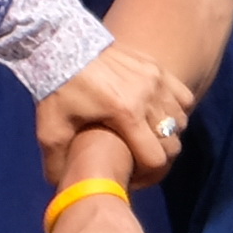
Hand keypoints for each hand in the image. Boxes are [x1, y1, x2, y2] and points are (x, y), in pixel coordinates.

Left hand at [33, 41, 190, 183]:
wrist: (61, 44)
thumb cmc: (56, 88)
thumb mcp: (50, 129)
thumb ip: (57, 161)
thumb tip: (64, 188)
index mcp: (125, 114)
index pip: (156, 157)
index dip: (147, 173)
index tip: (132, 173)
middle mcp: (149, 98)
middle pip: (173, 141)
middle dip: (159, 155)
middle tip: (140, 156)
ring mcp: (158, 80)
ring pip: (180, 120)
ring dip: (168, 132)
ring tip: (148, 135)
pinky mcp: (158, 69)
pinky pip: (183, 98)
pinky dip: (176, 110)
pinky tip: (159, 113)